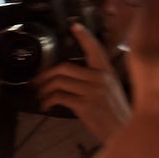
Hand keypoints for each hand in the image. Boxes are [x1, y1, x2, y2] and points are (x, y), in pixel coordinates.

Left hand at [32, 23, 129, 140]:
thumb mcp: (109, 89)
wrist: (122, 131)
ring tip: (40, 96)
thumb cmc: (113, 112)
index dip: (84, 36)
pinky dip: (47, 101)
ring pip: (58, 82)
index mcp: (107, 71)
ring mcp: (93, 91)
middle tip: (36, 82)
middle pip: (64, 67)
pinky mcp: (85, 105)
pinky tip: (45, 106)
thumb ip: (94, 80)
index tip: (74, 26)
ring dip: (43, 89)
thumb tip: (68, 77)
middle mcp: (100, 78)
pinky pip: (58, 97)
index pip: (95, 49)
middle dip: (45, 75)